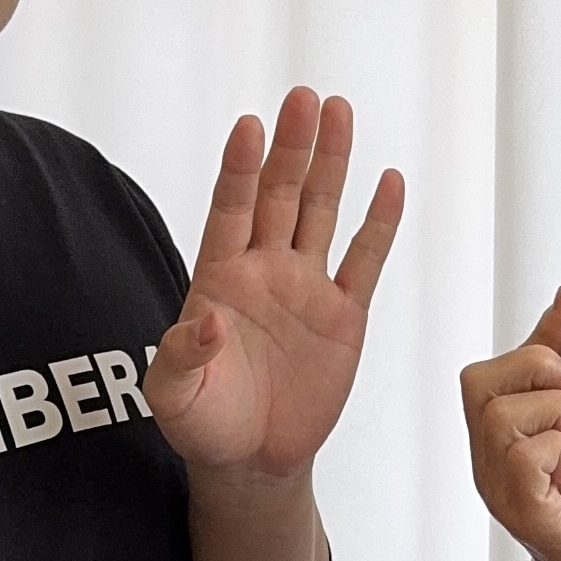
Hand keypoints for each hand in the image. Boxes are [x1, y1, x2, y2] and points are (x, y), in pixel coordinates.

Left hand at [145, 89, 402, 482]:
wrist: (250, 462)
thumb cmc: (203, 424)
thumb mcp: (172, 396)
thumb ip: (181, 356)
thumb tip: (202, 318)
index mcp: (218, 278)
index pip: (230, 210)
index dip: (239, 169)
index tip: (249, 126)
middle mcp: (263, 270)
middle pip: (280, 194)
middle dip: (292, 147)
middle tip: (304, 98)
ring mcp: (306, 288)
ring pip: (321, 212)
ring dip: (331, 164)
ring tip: (339, 111)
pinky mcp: (344, 317)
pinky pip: (365, 261)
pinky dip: (378, 223)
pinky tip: (388, 182)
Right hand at [460, 286, 560, 560]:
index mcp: (497, 438)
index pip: (486, 373)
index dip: (530, 344)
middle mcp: (488, 462)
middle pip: (479, 384)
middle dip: (535, 369)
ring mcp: (499, 489)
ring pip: (498, 417)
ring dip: (551, 412)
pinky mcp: (524, 514)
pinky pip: (520, 460)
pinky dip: (554, 450)